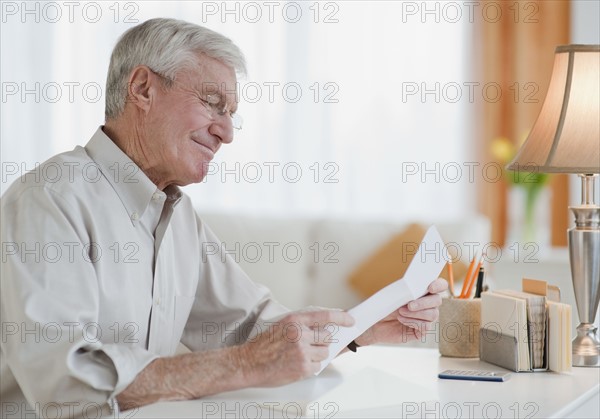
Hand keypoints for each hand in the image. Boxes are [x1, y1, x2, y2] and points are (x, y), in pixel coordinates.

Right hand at [238, 310, 354, 386]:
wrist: (248, 362)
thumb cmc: (264, 345)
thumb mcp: (282, 325)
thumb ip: (303, 324)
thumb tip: (325, 326)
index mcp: (294, 320)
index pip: (325, 315)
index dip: (342, 317)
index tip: (350, 320)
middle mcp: (299, 334)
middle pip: (328, 336)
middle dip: (323, 342)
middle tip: (311, 345)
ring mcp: (302, 351)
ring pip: (325, 352)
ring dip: (317, 355)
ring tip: (301, 355)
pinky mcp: (302, 367)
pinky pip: (318, 366)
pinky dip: (311, 367)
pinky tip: (297, 364)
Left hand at [356, 278, 447, 345]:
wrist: (375, 321)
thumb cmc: (385, 304)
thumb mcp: (395, 294)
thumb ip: (407, 289)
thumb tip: (414, 286)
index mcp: (424, 291)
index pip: (440, 285)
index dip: (439, 285)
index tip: (430, 287)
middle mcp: (429, 304)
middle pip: (437, 300)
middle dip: (424, 302)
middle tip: (409, 304)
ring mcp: (426, 318)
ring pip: (433, 314)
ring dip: (416, 313)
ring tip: (400, 312)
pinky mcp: (422, 331)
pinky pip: (425, 326)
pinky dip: (413, 322)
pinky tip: (402, 320)